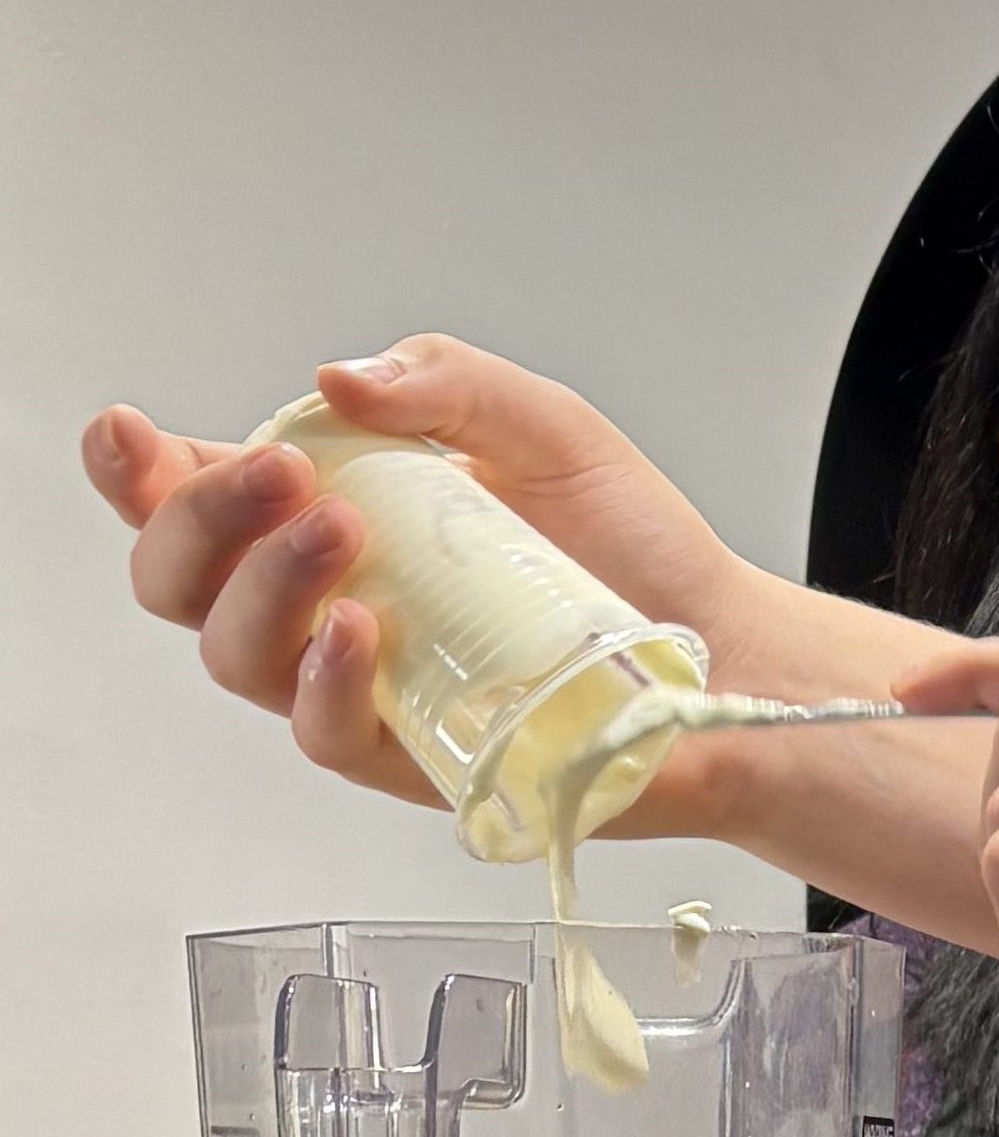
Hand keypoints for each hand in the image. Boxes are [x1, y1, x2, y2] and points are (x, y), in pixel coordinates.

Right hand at [89, 334, 773, 806]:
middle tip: (281, 474)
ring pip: (237, 655)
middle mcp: (328, 601)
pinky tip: (363, 631)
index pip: (198, 497)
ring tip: (341, 533)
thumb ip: (446, 381)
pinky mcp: (410, 755)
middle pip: (184, 581)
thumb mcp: (547, 427)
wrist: (729, 647)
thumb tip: (343, 380)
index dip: (140, 473)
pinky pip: (322, 732)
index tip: (132, 435)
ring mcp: (361, 683)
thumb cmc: (636, 549)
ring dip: (268, 585)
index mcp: (337, 514)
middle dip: (200, 520)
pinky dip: (327, 677)